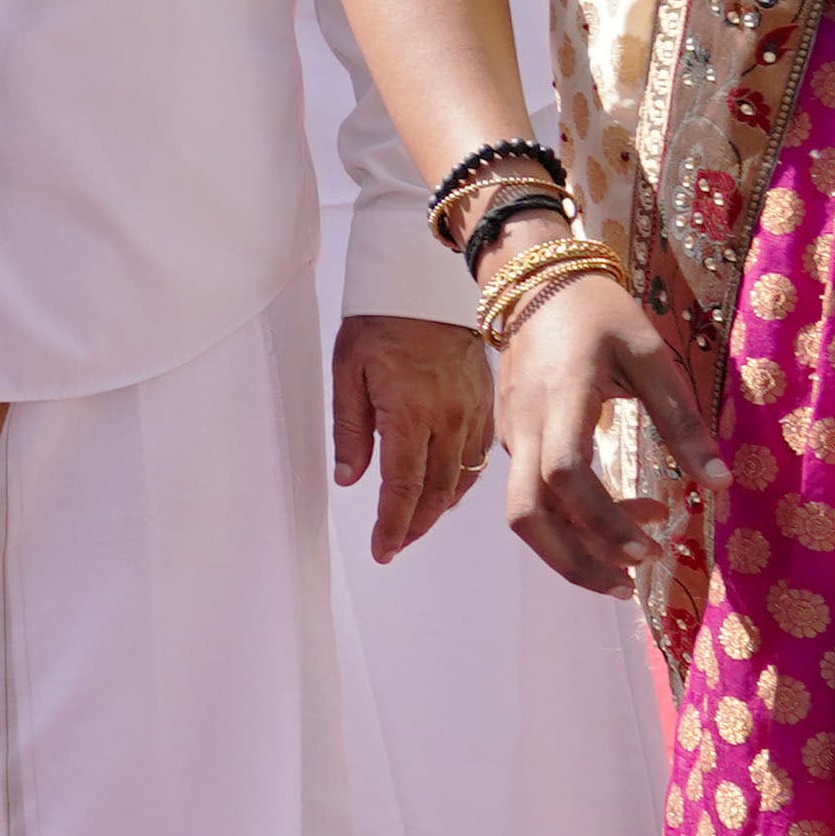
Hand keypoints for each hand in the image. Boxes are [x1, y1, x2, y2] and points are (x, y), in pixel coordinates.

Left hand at [327, 310, 493, 563]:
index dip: (393, 525)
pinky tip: (444, 490)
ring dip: (437, 509)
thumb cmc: (379, 323)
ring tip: (413, 525)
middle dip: (413, 525)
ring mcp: (473, 414)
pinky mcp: (486, 405)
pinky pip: (478, 458)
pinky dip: (461, 483)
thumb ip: (349, 429)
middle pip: (436, 492)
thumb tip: (348, 479)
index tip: (382, 550)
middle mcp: (448, 419)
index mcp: (410, 412)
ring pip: (461, 480)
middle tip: (393, 546)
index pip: (404, 486)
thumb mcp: (347, 370)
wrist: (425, 285)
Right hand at [492, 269, 725, 592]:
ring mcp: (510, 432)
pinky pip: (532, 492)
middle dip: (574, 563)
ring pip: (528, 511)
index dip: (603, 522)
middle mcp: (525, 424)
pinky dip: (572, 519)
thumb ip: (682, 421)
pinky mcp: (510, 436)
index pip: (566, 476)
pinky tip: (618, 514)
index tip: (649, 550)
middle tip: (628, 587)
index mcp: (563, 398)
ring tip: (640, 550)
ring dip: (577, 546)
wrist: (537, 282)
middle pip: (526, 515)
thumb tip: (718, 484)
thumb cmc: (601, 314)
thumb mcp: (652, 355)